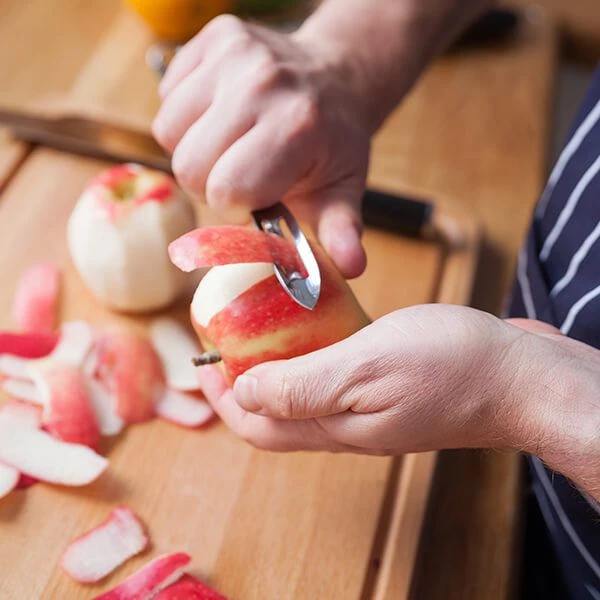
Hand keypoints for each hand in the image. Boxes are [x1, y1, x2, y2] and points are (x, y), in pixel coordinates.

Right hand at [153, 15, 371, 277]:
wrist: (336, 77)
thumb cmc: (333, 143)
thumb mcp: (343, 190)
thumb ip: (341, 231)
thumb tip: (351, 267)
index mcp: (295, 127)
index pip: (227, 190)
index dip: (236, 205)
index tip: (258, 196)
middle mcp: (261, 83)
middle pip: (190, 166)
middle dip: (211, 183)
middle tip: (243, 172)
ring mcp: (233, 54)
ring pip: (168, 131)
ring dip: (194, 150)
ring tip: (231, 144)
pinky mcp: (212, 36)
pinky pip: (166, 97)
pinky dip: (186, 117)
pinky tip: (221, 116)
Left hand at [200, 304, 599, 499]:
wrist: (522, 374)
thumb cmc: (451, 367)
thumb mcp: (365, 367)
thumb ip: (302, 385)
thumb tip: (243, 394)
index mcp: (334, 425)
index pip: (257, 424)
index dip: (224, 396)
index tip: (206, 356)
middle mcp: (346, 424)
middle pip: (275, 412)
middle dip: (243, 380)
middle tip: (229, 336)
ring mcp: (369, 408)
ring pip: (305, 394)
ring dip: (277, 365)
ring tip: (266, 325)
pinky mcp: (390, 388)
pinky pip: (336, 377)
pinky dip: (316, 353)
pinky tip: (321, 323)